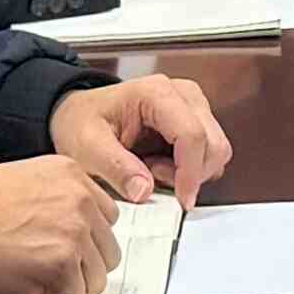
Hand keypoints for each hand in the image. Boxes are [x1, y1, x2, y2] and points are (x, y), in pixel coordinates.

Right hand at [0, 159, 123, 293]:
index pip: (105, 216)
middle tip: (50, 271)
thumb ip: (55, 200)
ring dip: (68, 286)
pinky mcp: (62, 266)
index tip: (67, 249)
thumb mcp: (21, 182)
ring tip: (34, 280)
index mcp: (71, 175)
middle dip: (82, 265)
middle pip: (106, 249)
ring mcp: (75, 233)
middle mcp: (80, 200)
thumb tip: (69, 228)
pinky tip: (27, 289)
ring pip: (95, 278)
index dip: (84, 239)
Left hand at [49, 74, 231, 204]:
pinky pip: (209, 154)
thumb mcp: (86, 146)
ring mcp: (193, 107)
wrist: (77, 114)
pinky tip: (159, 167)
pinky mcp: (195, 122)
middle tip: (154, 180)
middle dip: (190, 173)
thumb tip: (145, 191)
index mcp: (157, 93)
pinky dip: (190, 170)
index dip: (190, 173)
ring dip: (191, 172)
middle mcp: (183, 95)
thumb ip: (116, 168)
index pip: (192, 135)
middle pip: (213, 143)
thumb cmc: (81, 122)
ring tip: (152, 171)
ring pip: (216, 150)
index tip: (182, 200)